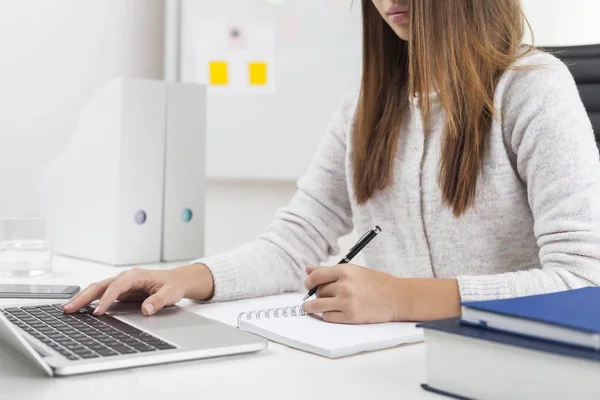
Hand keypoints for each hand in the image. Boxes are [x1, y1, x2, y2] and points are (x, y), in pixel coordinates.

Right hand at [62, 264, 213, 315]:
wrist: (175, 281)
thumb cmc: (172, 286)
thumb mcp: (170, 294)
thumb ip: (159, 301)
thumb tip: (146, 309)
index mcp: (136, 275)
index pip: (116, 287)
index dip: (106, 300)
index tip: (98, 312)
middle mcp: (125, 277)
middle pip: (100, 286)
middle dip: (83, 297)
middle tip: (68, 309)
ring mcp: (120, 283)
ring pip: (97, 289)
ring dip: (81, 298)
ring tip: (66, 309)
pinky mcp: (119, 290)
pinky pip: (101, 294)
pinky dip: (88, 300)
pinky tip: (79, 309)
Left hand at [302, 265, 460, 323]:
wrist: (398, 297)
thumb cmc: (377, 283)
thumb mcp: (355, 271)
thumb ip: (329, 271)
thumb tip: (308, 269)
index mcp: (345, 271)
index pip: (316, 276)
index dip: (309, 281)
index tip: (308, 285)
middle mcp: (344, 286)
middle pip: (318, 291)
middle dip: (318, 294)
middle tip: (322, 295)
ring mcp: (347, 302)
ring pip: (318, 305)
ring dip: (313, 307)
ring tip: (310, 307)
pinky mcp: (350, 317)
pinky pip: (327, 317)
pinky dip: (326, 316)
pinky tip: (330, 313)